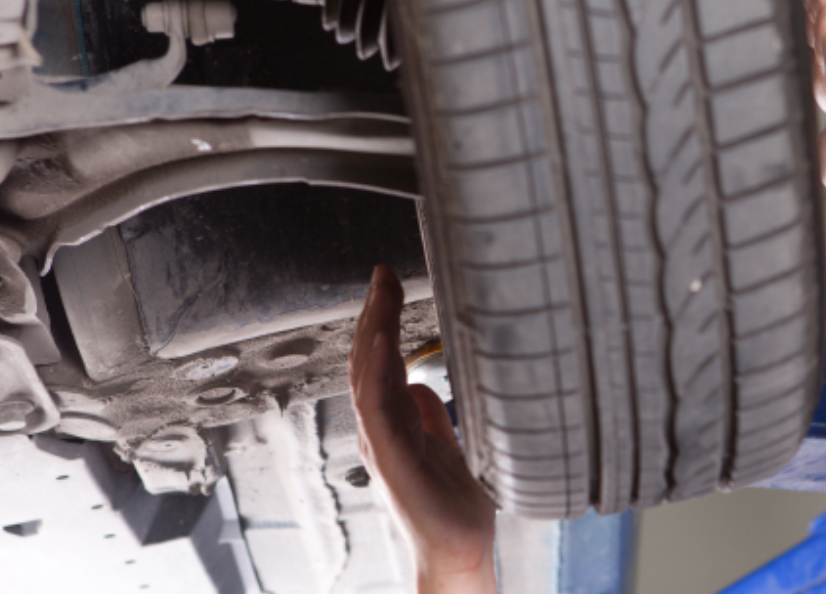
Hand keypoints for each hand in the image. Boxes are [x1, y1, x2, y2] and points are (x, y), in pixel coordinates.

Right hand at [349, 266, 496, 592]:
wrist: (458, 550)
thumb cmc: (451, 505)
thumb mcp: (447, 446)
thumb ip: (430, 416)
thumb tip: (422, 383)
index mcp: (393, 422)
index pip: (380, 360)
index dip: (380, 320)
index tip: (387, 283)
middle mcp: (381, 429)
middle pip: (367, 361)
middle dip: (374, 314)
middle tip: (382, 274)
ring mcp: (384, 444)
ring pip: (367, 377)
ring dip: (373, 333)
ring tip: (380, 295)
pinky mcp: (395, 460)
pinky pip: (378, 410)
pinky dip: (376, 374)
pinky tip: (381, 345)